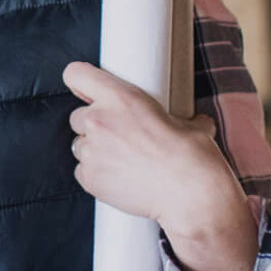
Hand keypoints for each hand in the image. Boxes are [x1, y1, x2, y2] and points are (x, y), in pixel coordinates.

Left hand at [60, 62, 248, 236]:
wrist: (191, 196)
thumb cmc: (193, 158)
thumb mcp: (189, 124)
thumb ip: (177, 118)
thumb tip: (193, 122)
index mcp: (121, 97)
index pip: (77, 74)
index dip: (81, 83)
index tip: (87, 91)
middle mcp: (99, 120)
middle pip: (77, 116)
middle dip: (93, 126)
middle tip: (118, 138)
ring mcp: (91, 151)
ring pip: (80, 146)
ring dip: (95, 152)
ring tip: (123, 162)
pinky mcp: (89, 178)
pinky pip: (82, 172)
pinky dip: (97, 176)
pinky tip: (120, 180)